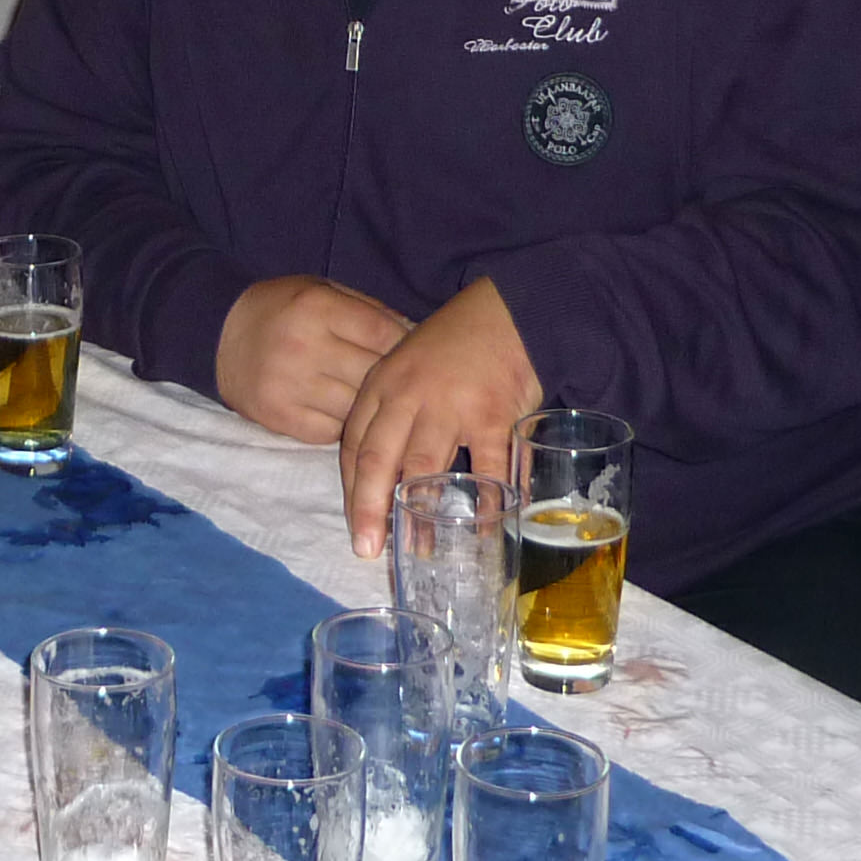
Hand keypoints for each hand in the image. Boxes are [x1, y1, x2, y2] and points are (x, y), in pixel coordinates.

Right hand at [216, 276, 409, 443]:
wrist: (216, 335)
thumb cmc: (280, 309)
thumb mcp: (321, 290)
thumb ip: (367, 310)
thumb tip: (414, 337)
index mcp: (316, 308)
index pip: (383, 333)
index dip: (405, 346)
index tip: (414, 353)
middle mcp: (303, 346)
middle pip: (372, 373)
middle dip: (391, 378)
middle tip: (401, 381)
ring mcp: (289, 385)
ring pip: (356, 408)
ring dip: (369, 405)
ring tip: (375, 399)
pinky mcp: (278, 416)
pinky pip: (332, 431)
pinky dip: (343, 424)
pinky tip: (343, 411)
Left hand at [337, 277, 541, 554]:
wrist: (507, 310)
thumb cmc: (456, 344)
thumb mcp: (408, 367)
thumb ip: (394, 413)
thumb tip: (386, 475)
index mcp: (382, 385)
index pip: (355, 443)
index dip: (352, 488)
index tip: (355, 524)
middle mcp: (408, 396)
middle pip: (379, 459)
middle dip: (370, 509)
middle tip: (368, 550)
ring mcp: (448, 405)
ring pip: (424, 469)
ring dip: (420, 515)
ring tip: (418, 550)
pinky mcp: (489, 414)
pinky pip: (486, 467)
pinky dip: (487, 502)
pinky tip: (486, 529)